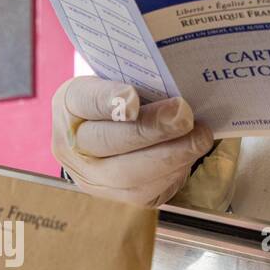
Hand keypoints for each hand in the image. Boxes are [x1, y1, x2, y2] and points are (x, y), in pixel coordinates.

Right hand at [51, 77, 213, 205]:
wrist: (115, 131)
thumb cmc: (123, 98)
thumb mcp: (122, 77)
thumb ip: (140, 76)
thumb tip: (173, 72)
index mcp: (70, 104)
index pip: (85, 100)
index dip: (108, 101)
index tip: (132, 98)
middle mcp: (71, 145)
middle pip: (107, 141)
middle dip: (150, 129)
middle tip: (184, 115)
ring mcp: (90, 177)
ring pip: (127, 175)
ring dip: (170, 156)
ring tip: (199, 137)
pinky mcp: (115, 197)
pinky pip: (144, 192)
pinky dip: (172, 173)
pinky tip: (190, 155)